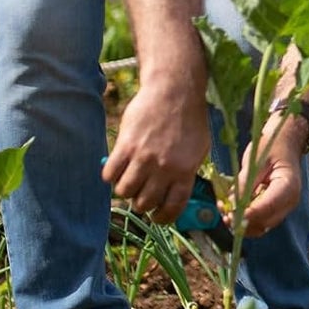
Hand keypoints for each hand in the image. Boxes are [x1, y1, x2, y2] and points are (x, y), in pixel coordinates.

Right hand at [103, 80, 210, 224]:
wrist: (174, 91)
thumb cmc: (190, 120)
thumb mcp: (200, 149)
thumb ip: (187, 173)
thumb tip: (176, 197)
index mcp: (185, 171)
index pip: (172, 207)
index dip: (163, 218)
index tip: (158, 217)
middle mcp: (164, 167)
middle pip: (144, 203)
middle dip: (142, 203)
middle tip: (142, 194)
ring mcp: (143, 157)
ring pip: (124, 192)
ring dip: (125, 191)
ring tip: (129, 180)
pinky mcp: (125, 145)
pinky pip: (109, 174)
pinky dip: (110, 176)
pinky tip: (117, 169)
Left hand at [229, 113, 308, 236]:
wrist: (285, 142)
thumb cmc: (272, 145)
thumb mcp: (257, 159)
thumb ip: (246, 182)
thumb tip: (232, 204)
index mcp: (288, 185)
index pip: (269, 206)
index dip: (250, 214)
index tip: (231, 215)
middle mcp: (289, 201)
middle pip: (265, 222)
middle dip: (243, 222)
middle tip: (224, 214)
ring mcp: (283, 207)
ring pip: (261, 226)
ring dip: (241, 223)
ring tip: (224, 211)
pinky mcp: (274, 208)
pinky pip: (259, 220)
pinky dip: (244, 219)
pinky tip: (231, 209)